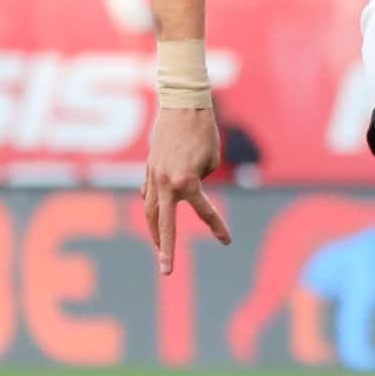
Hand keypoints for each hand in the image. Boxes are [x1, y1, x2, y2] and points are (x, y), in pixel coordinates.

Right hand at [142, 103, 230, 274]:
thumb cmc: (204, 131)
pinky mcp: (148, 168)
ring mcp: (153, 176)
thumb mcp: (211, 161)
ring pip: (149, 210)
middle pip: (163, 224)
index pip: (204, 211)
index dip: (217, 227)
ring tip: (160, 248)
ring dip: (154, 231)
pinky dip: (151, 204)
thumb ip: (199, 181)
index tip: (227, 241)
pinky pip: (147, 193)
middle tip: (167, 271)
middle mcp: (165, 183)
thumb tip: (186, 189)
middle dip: (166, 249)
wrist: (182, 105)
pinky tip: (154, 216)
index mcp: (186, 182)